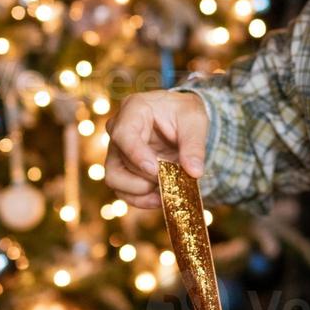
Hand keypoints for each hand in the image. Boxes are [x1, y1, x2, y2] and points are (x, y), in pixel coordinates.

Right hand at [103, 90, 209, 209]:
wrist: (179, 119)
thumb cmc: (184, 113)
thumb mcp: (195, 121)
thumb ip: (194, 145)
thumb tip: (194, 172)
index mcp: (133, 109)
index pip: (124, 134)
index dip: (136, 155)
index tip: (155, 170)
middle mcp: (117, 129)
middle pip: (121, 161)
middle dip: (148, 176)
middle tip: (173, 178)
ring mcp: (116, 151)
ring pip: (115, 179)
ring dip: (141, 191)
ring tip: (167, 190)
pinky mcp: (121, 169)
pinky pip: (122, 191)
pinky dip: (141, 199)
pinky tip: (161, 199)